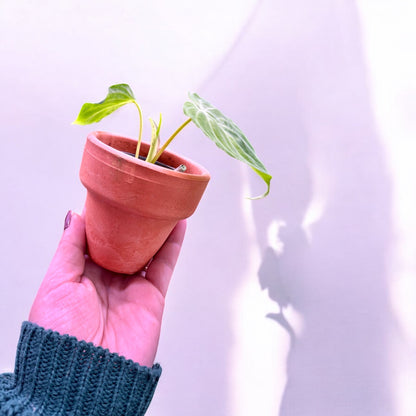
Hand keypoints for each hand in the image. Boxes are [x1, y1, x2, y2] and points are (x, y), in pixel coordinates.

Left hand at [29, 211, 185, 366]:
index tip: (111, 195)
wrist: (86, 376)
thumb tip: (75, 215)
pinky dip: (173, 245)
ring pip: (147, 250)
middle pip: (124, 243)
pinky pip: (164, 266)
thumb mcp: (56, 284)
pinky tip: (177, 224)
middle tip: (139, 196)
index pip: (96, 239)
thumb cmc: (60, 335)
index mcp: (81, 276)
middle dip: (131, 221)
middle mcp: (107, 280)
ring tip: (161, 203)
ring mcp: (131, 288)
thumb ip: (69, 248)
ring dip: (155, 228)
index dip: (104, 218)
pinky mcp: (152, 298)